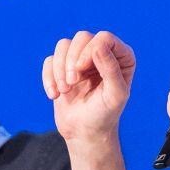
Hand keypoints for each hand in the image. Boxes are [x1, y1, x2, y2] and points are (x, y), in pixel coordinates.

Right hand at [42, 31, 134, 145]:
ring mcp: (81, 59)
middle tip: (72, 83)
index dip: (90, 50)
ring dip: (60, 69)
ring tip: (64, 90)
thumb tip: (98, 45)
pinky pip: (50, 60)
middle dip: (72, 59)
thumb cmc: (105, 115)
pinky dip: (49, 77)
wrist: (85, 132)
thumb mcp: (115, 95)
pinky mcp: (62, 68)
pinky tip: (54, 95)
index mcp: (121, 57)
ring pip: (63, 45)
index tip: (81, 70)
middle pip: (82, 37)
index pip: (104, 37)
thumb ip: (111, 69)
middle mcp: (102, 53)